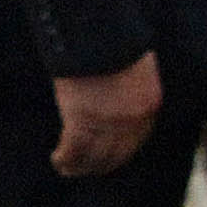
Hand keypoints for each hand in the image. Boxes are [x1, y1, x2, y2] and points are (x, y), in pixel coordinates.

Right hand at [51, 52, 161, 177]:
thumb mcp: (137, 69)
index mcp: (149, 104)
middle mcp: (132, 121)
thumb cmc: (117, 44)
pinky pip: (73, 151)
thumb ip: (132, 89)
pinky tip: (57, 160)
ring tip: (68, 168)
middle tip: (88, 168)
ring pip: (93, 157)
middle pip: (117, 154)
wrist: (100, 38)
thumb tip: (120, 99)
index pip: (137, 140)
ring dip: (80, 166)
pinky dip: (64, 158)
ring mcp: (106, 124)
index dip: (121, 151)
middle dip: (102, 164)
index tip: (110, 157)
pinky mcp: (82, 123)